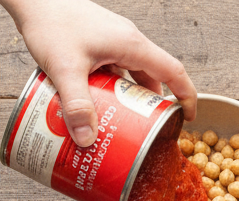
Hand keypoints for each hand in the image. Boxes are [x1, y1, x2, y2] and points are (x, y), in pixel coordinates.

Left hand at [0, 0, 196, 146]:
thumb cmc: (52, 23)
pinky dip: (108, 91)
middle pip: (151, 78)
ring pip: (129, 75)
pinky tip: (92, 106)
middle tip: (143, 134)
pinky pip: (111, 70)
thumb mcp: (65, 69)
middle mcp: (126, 41)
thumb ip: (77, 105)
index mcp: (131, 44)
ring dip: (125, 101)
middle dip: (149, 108)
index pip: (173, 71)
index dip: (186, 97)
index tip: (187, 120)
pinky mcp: (96, 43)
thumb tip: (88, 140)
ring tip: (116, 126)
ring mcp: (111, 41)